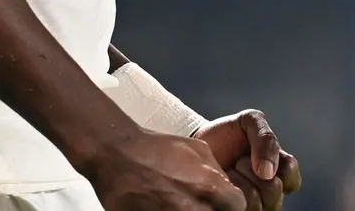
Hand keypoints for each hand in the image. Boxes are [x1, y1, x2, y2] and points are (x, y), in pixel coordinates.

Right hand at [83, 129, 246, 210]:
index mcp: (209, 187)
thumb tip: (228, 186)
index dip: (231, 202)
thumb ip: (217, 171)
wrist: (117, 154)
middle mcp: (194, 208)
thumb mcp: (198, 149)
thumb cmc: (155, 149)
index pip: (238, 206)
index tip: (222, 199)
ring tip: (183, 203)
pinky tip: (165, 206)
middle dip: (214, 209)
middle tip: (201, 202)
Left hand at [195, 110, 302, 210]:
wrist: (198, 139)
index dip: (280, 169)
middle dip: (256, 174)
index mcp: (277, 169)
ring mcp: (250, 202)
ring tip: (230, 170)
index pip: (292, 180)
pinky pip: (240, 209)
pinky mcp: (232, 207)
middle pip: (275, 193)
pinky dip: (231, 194)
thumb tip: (268, 172)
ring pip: (259, 204)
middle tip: (240, 160)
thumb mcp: (250, 121)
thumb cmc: (228, 132)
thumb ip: (267, 139)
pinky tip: (222, 182)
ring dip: (243, 184)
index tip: (261, 154)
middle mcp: (266, 189)